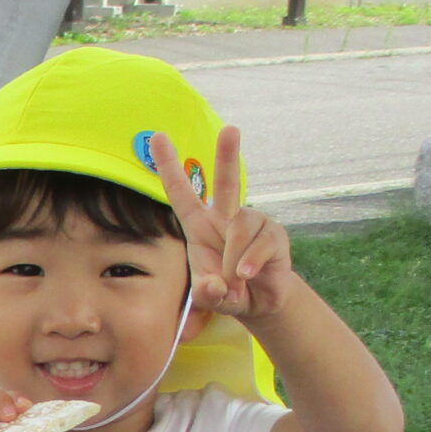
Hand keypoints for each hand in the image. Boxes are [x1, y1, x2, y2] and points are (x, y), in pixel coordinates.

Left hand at [149, 124, 294, 322]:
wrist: (259, 302)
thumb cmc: (225, 289)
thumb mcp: (209, 295)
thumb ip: (205, 294)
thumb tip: (215, 286)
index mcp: (199, 224)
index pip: (181, 191)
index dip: (168, 165)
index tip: (156, 136)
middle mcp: (226, 216)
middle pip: (226, 183)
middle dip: (228, 155)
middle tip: (231, 129)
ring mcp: (252, 223)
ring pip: (239, 231)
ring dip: (231, 263)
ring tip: (233, 282)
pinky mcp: (273, 235)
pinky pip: (258, 246)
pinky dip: (248, 265)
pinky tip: (244, 276)